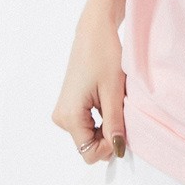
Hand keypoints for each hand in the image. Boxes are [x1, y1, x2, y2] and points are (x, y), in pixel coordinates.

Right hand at [51, 16, 127, 163]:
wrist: (94, 30)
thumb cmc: (103, 54)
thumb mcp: (114, 91)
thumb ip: (114, 124)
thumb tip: (118, 150)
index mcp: (69, 116)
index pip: (89, 153)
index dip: (110, 146)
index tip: (123, 126)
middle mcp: (61, 117)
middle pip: (88, 146)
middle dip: (108, 135)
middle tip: (121, 110)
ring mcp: (64, 111)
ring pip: (89, 135)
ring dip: (106, 125)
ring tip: (114, 101)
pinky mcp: (69, 105)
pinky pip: (87, 124)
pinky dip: (101, 118)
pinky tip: (108, 99)